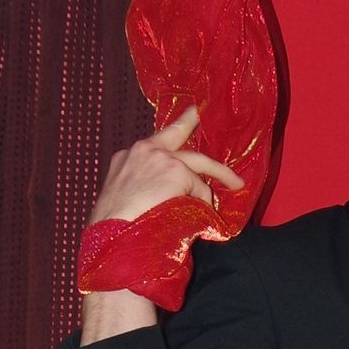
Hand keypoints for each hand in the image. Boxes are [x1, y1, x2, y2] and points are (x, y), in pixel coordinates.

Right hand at [87, 105, 244, 228]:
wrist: (111, 234)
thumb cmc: (112, 226)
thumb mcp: (121, 199)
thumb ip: (142, 187)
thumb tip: (162, 196)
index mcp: (126, 158)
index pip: (154, 141)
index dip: (171, 132)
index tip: (183, 116)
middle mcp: (144, 151)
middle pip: (176, 133)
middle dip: (190, 122)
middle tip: (199, 113)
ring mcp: (162, 158)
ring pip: (198, 162)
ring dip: (220, 173)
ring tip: (236, 182)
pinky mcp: (177, 171)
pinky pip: (200, 190)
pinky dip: (201, 204)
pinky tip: (194, 218)